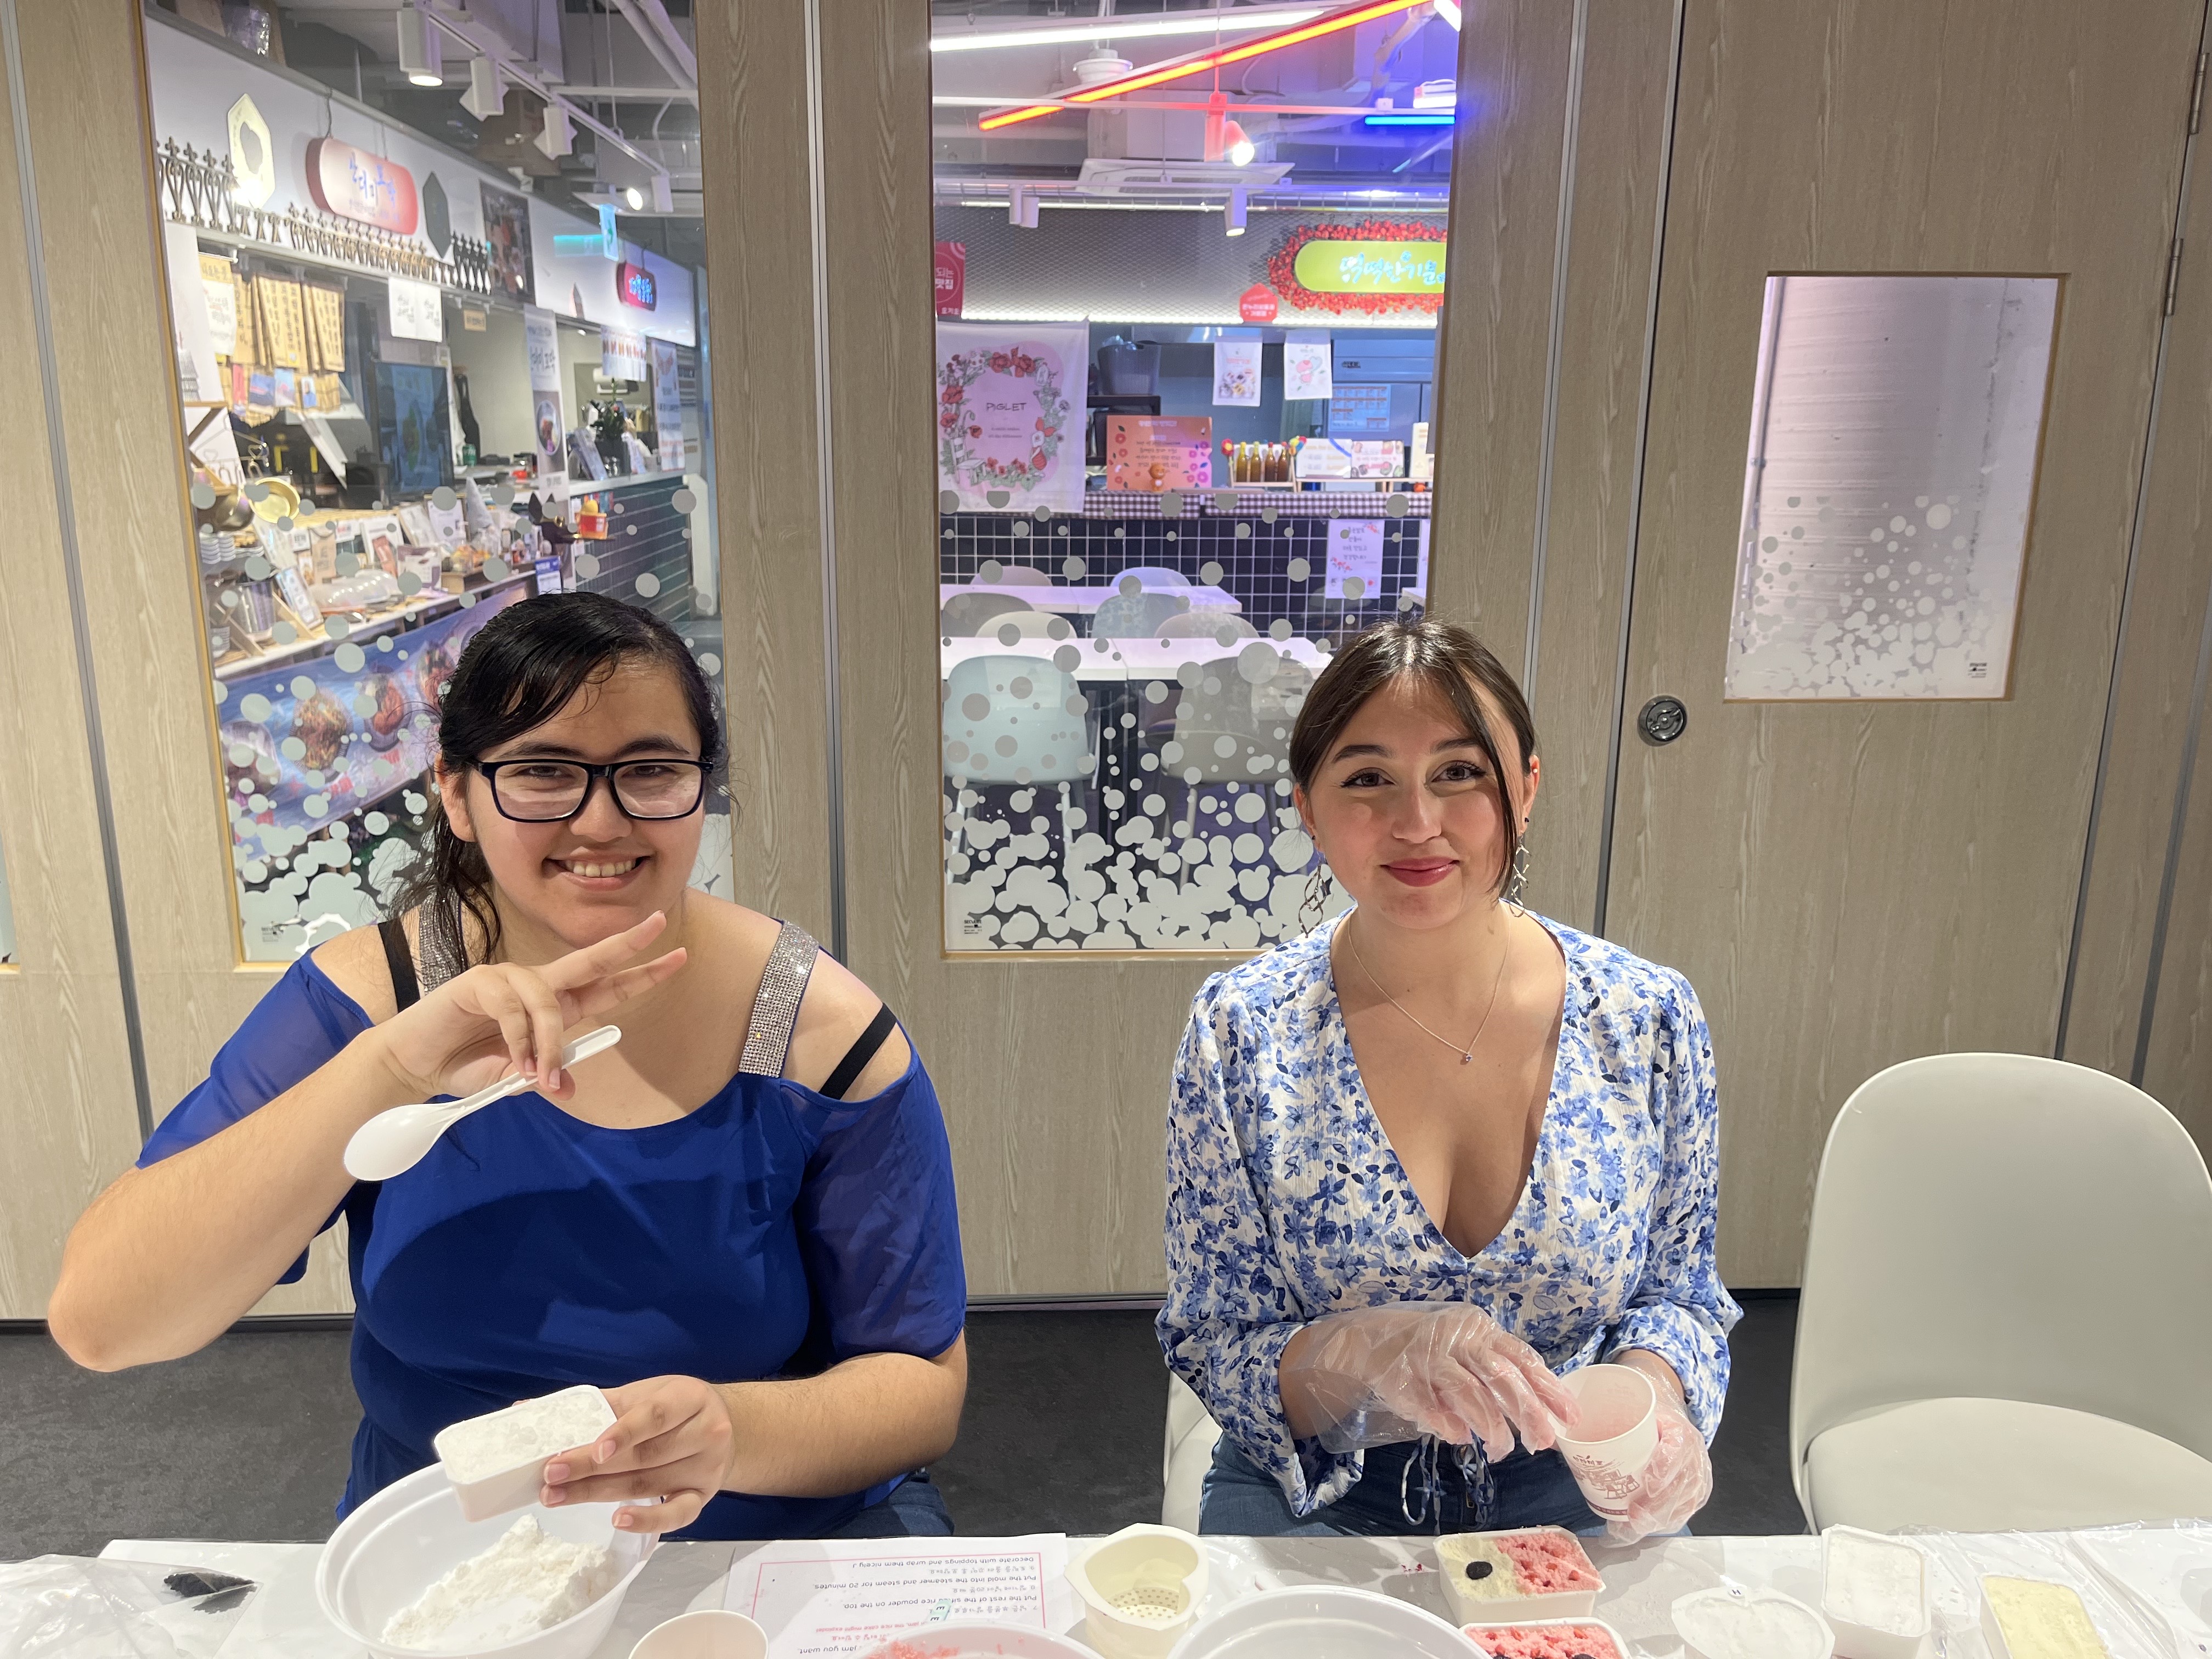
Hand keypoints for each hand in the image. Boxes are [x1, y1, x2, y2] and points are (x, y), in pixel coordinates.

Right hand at [370, 912, 686, 1101]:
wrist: (417, 1063)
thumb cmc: (469, 1065)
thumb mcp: (514, 1077)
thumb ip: (542, 1076)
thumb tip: (566, 1088)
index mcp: (556, 1004)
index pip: (607, 985)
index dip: (642, 973)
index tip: (679, 957)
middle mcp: (539, 985)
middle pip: (590, 960)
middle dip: (625, 944)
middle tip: (659, 926)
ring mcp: (509, 978)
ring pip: (550, 1000)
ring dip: (548, 1041)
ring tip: (535, 1075)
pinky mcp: (480, 981)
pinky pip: (514, 1009)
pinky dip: (518, 1040)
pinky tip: (511, 1062)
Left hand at [541, 1375, 734, 1533]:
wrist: (725, 1426)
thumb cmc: (674, 1407)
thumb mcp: (646, 1394)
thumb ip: (596, 1403)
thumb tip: (528, 1410)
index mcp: (689, 1398)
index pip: (654, 1416)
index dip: (622, 1433)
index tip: (592, 1450)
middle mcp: (706, 1433)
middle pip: (644, 1456)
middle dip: (591, 1468)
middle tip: (550, 1476)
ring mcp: (707, 1468)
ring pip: (648, 1485)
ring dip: (598, 1494)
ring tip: (557, 1497)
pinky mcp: (704, 1497)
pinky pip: (677, 1515)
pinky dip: (648, 1520)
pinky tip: (619, 1520)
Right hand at [1285, 1302, 1579, 1459]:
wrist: (1372, 1340)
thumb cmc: (1434, 1351)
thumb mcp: (1470, 1353)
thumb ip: (1499, 1380)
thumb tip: (1540, 1420)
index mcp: (1481, 1331)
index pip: (1522, 1358)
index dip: (1548, 1388)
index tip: (1570, 1416)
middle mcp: (1458, 1339)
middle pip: (1500, 1377)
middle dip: (1526, 1412)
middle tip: (1543, 1442)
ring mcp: (1430, 1358)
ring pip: (1469, 1392)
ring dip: (1490, 1425)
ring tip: (1502, 1450)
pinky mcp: (1404, 1378)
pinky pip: (1430, 1405)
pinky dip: (1446, 1424)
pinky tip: (1460, 1438)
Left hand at [1607, 1390, 1711, 1543]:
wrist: (1669, 1415)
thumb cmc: (1644, 1414)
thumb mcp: (1627, 1409)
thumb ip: (1596, 1420)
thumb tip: (1554, 1440)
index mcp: (1677, 1428)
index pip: (1676, 1450)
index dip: (1664, 1468)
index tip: (1648, 1483)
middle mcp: (1692, 1453)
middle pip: (1681, 1485)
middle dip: (1657, 1506)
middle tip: (1632, 1517)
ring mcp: (1696, 1473)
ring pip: (1683, 1503)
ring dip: (1657, 1518)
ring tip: (1630, 1527)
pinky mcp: (1696, 1489)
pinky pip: (1685, 1510)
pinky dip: (1665, 1521)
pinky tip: (1644, 1528)